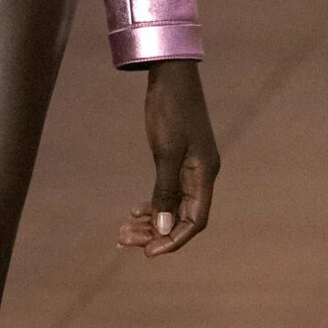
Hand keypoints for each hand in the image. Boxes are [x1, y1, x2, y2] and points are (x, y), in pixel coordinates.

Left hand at [117, 58, 218, 257]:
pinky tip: (134, 212)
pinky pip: (166, 192)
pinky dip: (151, 204)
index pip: (196, 221)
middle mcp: (200, 175)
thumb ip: (165, 190)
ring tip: (122, 231)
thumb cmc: (170, 109)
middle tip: (124, 240)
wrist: (170, 75)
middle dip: (155, 233)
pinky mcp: (177, 159)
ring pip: (172, 206)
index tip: (148, 253)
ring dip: (150, 221)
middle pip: (181, 218)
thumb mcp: (166, 151)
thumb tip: (163, 228)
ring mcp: (189, 168)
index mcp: (205, 175)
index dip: (174, 240)